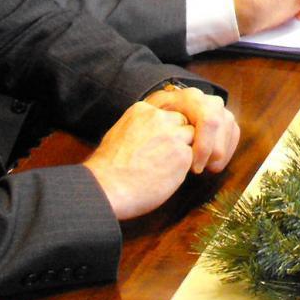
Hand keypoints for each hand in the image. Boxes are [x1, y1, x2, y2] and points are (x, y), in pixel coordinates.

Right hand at [82, 100, 198, 220]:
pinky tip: (167, 176)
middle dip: (178, 137)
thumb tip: (150, 132)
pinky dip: (184, 167)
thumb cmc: (107, 168)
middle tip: (166, 156)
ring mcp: (173, 135)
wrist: (107, 188)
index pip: (166, 113)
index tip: (158, 143)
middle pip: (182, 122)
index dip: (165, 130)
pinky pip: (193, 157)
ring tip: (165, 167)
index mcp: (142, 110)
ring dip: (183, 151)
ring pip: (191, 138)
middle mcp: (160, 118)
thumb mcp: (119, 133)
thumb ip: (140, 127)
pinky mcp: (182, 154)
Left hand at [144, 83, 238, 172]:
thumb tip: (169, 139)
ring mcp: (219, 108)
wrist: (160, 116)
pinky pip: (234, 135)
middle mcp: (208, 99)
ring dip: (219, 153)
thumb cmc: (152, 123)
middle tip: (199, 169)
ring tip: (205, 168)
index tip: (193, 167)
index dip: (204, 146)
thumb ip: (157, 126)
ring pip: (230, 129)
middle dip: (212, 151)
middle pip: (220, 124)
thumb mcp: (148, 120)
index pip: (207, 119)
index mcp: (189, 98)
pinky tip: (213, 164)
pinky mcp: (226, 119)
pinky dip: (226, 152)